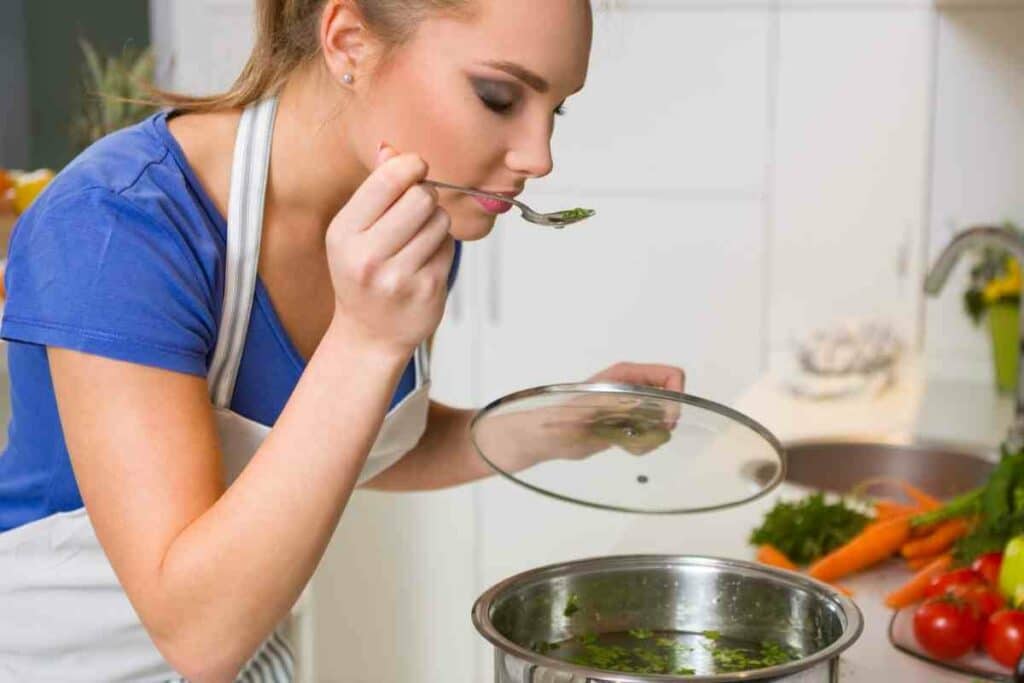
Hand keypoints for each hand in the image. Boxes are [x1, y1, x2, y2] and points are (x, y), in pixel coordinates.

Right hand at [325, 143, 454, 356]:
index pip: (390, 179)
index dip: (411, 167)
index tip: (415, 169)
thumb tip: (391, 148)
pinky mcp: (427, 290)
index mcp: (344, 233)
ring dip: (436, 225)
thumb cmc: (363, 274)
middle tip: (415, 213)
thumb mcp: (354, 231)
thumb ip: (374, 189)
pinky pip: (449, 248)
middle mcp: (367, 257)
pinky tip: (423, 263)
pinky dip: (441, 249)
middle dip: (425, 198)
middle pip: (422, 198)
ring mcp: (398, 277)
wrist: (369, 334)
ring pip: (440, 221)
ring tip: (416, 242)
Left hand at [480, 362, 687, 470]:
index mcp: (626, 375)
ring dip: (654, 435)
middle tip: (647, 435)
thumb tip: (662, 412)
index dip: (676, 396)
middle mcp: (632, 388)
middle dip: (665, 420)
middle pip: (670, 399)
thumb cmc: (564, 416)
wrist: (544, 437)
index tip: (665, 419)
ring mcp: (630, 407)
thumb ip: (632, 404)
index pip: (671, 375)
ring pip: (662, 420)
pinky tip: (624, 448)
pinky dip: (644, 445)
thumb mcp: (599, 405)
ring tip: (630, 443)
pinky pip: (649, 435)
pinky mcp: (625, 426)